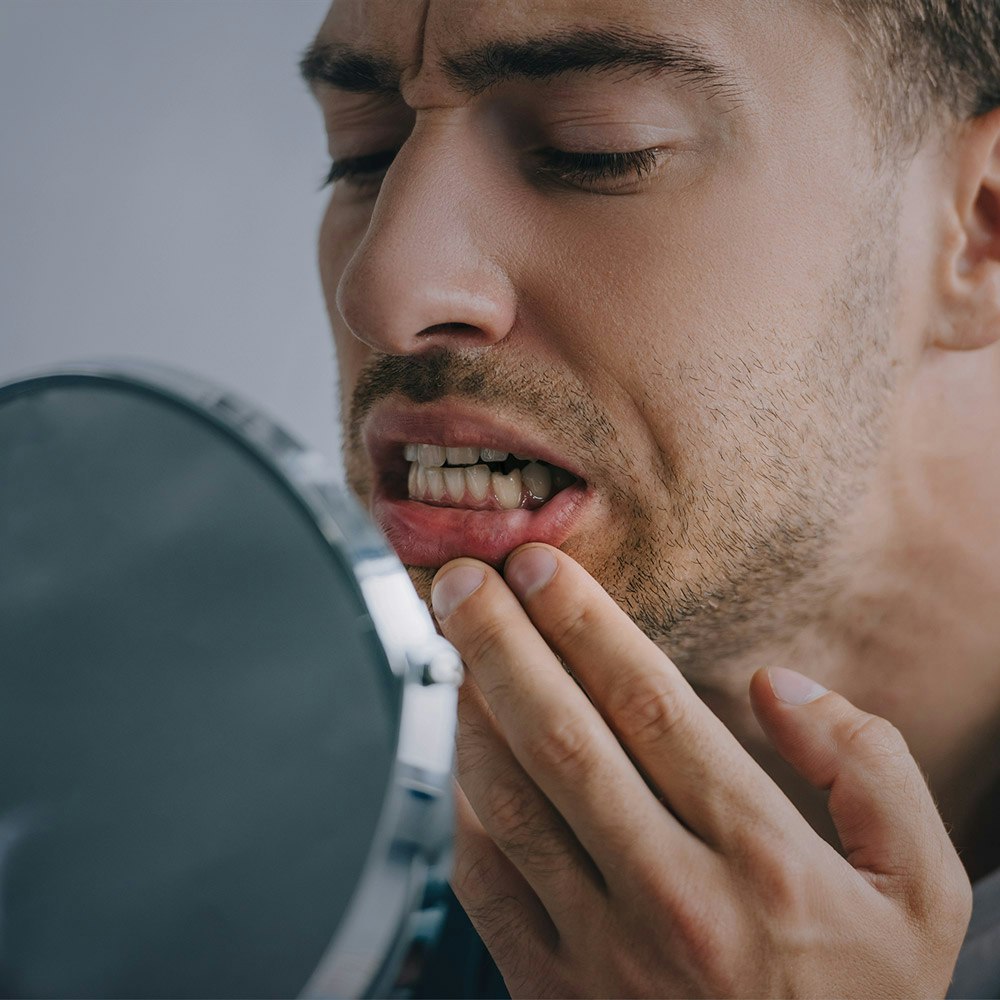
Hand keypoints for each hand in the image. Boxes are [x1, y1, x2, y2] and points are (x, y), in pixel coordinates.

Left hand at [431, 544, 972, 998]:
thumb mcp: (922, 891)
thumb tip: (780, 687)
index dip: (585, 623)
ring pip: (511, 803)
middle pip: (563, 738)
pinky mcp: (553, 995)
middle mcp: (674, 900)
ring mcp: (603, 955)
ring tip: (452, 645)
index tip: (541, 565)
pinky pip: (486, 885)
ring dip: (469, 711)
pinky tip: (459, 753)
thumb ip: (871, 770)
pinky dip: (462, 808)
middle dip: (502, 643)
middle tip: (463, 580)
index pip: (651, 706)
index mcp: (764, 860)